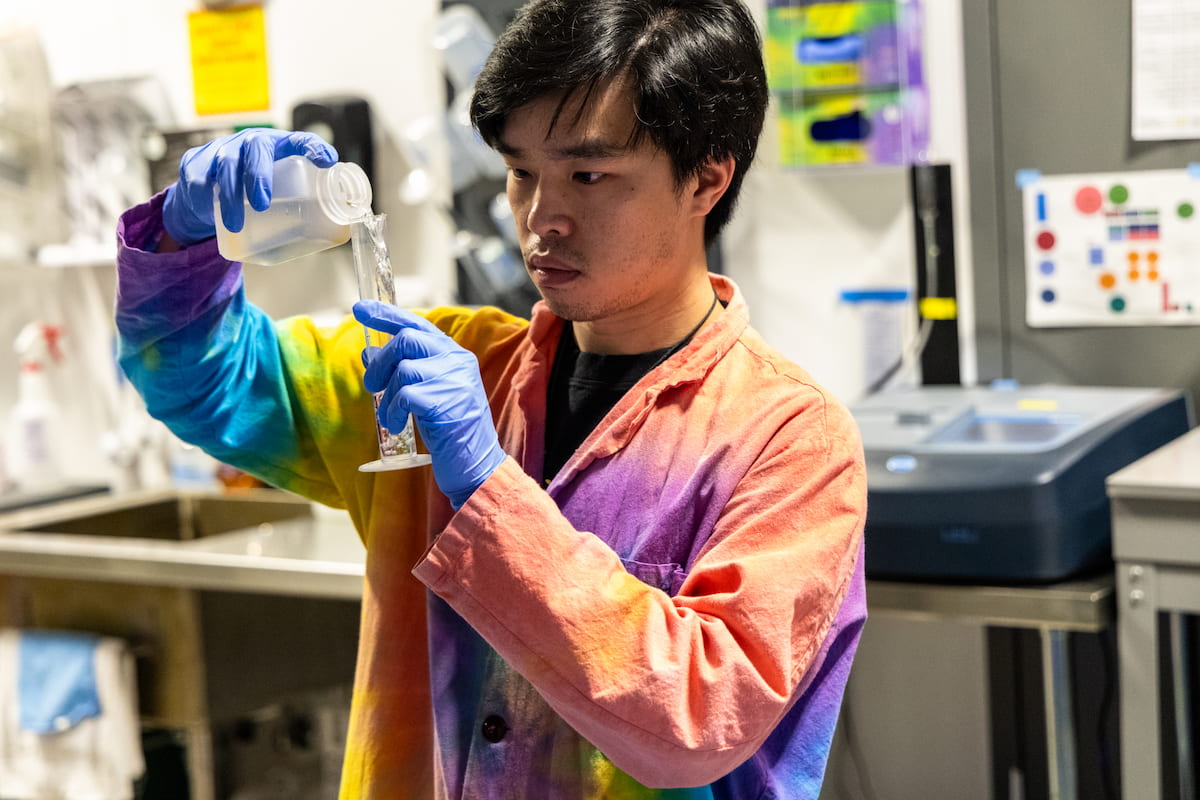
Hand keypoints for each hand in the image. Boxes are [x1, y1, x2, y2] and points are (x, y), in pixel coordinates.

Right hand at [162, 128, 337, 246]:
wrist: (207, 194)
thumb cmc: (254, 191)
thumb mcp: (280, 191)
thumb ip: (304, 201)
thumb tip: (342, 223)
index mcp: (279, 147)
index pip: (300, 141)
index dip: (314, 148)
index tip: (328, 161)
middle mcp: (251, 143)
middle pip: (256, 149)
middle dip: (259, 175)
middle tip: (262, 202)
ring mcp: (222, 150)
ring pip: (226, 164)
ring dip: (230, 195)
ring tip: (237, 222)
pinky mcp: (196, 163)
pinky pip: (197, 176)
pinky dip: (201, 193)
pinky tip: (208, 208)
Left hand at [354, 300, 507, 509]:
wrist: (476, 465)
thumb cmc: (449, 430)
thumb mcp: (423, 395)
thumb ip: (400, 371)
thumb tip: (368, 353)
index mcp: (454, 355)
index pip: (416, 324)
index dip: (386, 314)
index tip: (359, 308)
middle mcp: (458, 361)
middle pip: (406, 339)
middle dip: (381, 363)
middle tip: (371, 387)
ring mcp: (455, 380)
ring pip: (403, 369)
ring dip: (387, 396)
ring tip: (390, 418)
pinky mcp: (447, 402)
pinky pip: (405, 395)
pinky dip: (394, 411)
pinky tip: (398, 425)